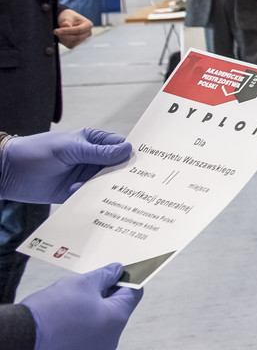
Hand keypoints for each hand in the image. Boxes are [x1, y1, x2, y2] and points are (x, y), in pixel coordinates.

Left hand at [0, 128, 131, 204]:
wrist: (7, 172)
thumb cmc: (37, 152)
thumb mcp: (70, 149)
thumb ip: (98, 152)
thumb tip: (128, 150)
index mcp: (94, 143)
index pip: (121, 148)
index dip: (133, 156)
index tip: (149, 166)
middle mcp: (92, 160)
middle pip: (117, 169)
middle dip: (126, 176)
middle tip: (140, 187)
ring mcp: (84, 177)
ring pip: (106, 185)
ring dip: (110, 191)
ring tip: (119, 198)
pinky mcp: (75, 194)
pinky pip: (92, 198)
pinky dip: (97, 202)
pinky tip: (100, 206)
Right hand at [22, 262, 143, 349]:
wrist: (20, 343)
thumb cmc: (52, 310)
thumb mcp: (81, 282)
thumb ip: (104, 275)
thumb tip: (117, 270)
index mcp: (117, 319)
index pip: (133, 294)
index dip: (125, 281)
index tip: (114, 275)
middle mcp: (110, 342)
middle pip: (115, 315)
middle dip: (103, 301)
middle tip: (82, 292)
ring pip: (98, 333)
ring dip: (89, 321)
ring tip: (66, 312)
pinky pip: (81, 349)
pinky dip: (74, 339)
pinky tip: (58, 331)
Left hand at [54, 9, 92, 49]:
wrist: (66, 20)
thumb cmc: (68, 17)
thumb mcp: (66, 16)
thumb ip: (66, 22)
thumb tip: (66, 26)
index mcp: (88, 24)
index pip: (79, 30)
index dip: (67, 31)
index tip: (57, 30)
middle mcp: (88, 33)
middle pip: (76, 38)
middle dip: (64, 35)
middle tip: (55, 31)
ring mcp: (83, 39)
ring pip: (73, 43)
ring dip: (63, 39)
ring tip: (58, 33)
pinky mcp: (78, 43)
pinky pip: (70, 45)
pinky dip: (64, 42)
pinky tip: (61, 36)